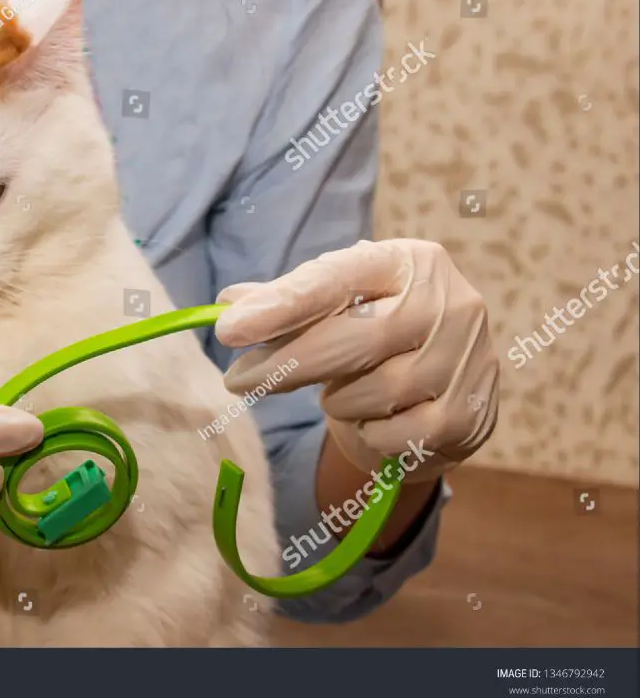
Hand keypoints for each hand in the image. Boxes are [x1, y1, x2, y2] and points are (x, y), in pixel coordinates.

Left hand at [214, 239, 498, 481]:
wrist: (445, 384)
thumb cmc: (377, 332)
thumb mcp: (338, 303)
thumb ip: (287, 300)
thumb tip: (228, 304)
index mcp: (408, 261)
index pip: (336, 280)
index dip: (280, 305)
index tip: (228, 329)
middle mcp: (447, 302)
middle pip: (350, 341)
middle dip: (286, 365)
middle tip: (237, 379)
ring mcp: (465, 360)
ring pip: (369, 394)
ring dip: (338, 401)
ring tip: (340, 392)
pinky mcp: (469, 415)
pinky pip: (391, 436)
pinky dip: (368, 433)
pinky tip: (373, 419)